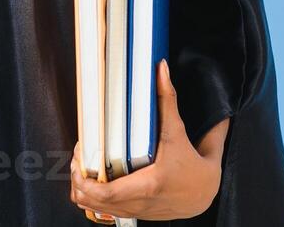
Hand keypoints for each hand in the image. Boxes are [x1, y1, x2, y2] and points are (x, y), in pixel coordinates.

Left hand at [70, 60, 225, 221]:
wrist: (206, 194)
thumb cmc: (195, 166)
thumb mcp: (180, 132)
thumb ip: (168, 101)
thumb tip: (161, 70)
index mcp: (150, 183)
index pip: (107, 193)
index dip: (85, 181)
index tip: (79, 159)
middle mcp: (140, 201)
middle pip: (93, 201)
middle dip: (77, 181)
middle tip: (77, 159)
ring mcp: (135, 211)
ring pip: (95, 209)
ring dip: (83, 190)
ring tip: (83, 168)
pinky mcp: (135, 214)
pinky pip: (104, 211)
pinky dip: (94, 199)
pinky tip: (96, 181)